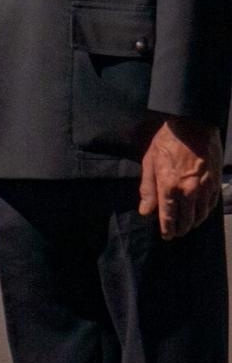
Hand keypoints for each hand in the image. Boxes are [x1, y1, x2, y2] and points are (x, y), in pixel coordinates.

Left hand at [140, 117, 221, 240]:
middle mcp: (189, 192)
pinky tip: (199, 213)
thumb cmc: (166, 142)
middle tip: (175, 232)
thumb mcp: (150, 162)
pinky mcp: (216, 184)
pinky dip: (205, 212)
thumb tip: (146, 211)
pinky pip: (211, 205)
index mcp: (170, 187)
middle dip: (180, 229)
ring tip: (186, 224)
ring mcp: (205, 189)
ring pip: (201, 215)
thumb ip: (148, 189)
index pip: (169, 217)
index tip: (166, 236)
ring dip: (193, 222)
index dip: (168, 230)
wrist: (193, 126)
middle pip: (187, 220)